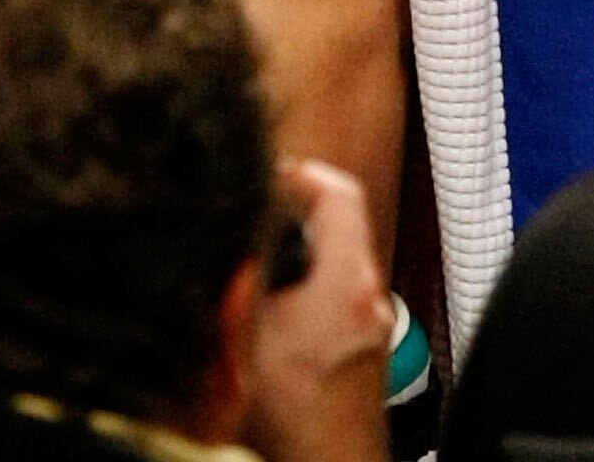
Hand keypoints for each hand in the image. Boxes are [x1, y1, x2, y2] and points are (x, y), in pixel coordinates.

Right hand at [240, 162, 393, 461]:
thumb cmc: (293, 420)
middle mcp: (370, 296)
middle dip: (293, 212)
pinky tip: (268, 310)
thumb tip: (220, 237)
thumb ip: (237, 280)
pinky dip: (306, 287)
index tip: (266, 177)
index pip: (340, 192)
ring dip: (298, 251)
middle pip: (340, 222)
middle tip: (252, 214)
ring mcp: (372, 323)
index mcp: (347, 284)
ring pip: (337, 259)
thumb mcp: (244, 339)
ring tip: (252, 260)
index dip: (299, 173)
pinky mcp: (364, 346)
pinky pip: (336, 294)